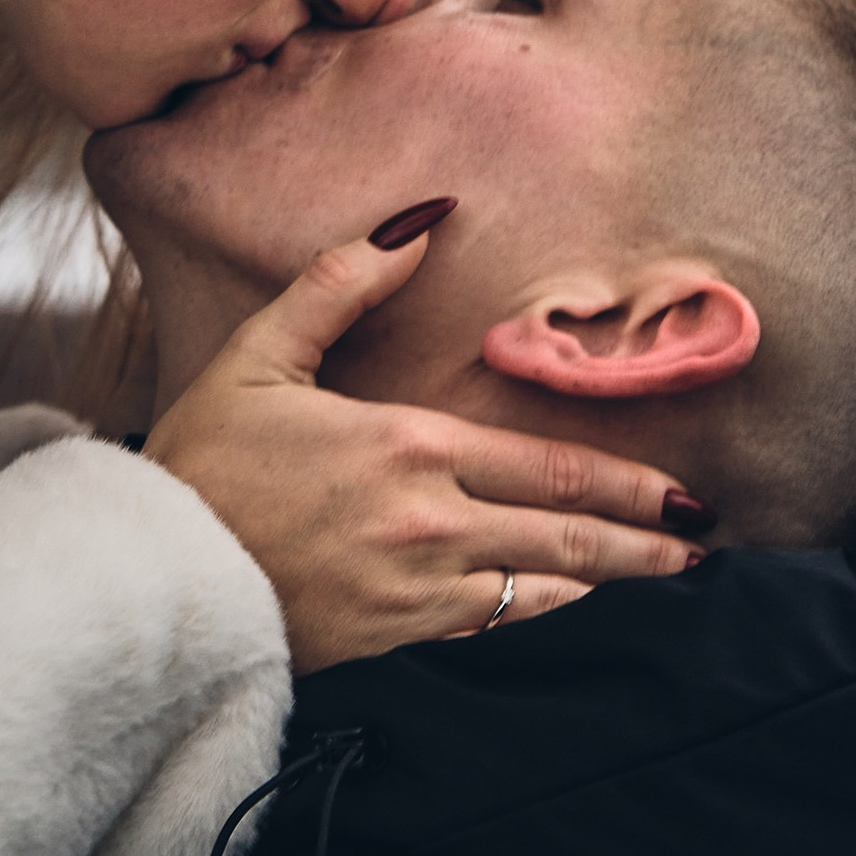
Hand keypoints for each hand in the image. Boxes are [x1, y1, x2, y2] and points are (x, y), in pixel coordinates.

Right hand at [144, 218, 708, 674]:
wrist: (153, 574)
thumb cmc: (202, 461)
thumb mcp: (263, 354)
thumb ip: (345, 282)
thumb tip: (424, 218)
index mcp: (406, 447)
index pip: (549, 467)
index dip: (628, 481)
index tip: (683, 490)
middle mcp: (428, 523)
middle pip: (567, 532)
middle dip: (647, 538)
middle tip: (703, 539)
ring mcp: (416, 589)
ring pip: (542, 585)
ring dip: (610, 579)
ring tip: (664, 575)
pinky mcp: (394, 636)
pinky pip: (494, 624)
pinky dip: (543, 611)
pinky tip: (571, 602)